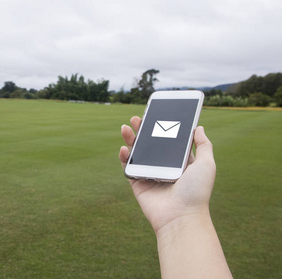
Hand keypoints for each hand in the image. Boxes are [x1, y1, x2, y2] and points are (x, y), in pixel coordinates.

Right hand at [119, 116, 215, 234]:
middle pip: (151, 144)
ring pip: (137, 153)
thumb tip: (198, 127)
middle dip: (143, 130)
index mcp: (180, 162)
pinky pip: (128, 167)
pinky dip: (124, 157)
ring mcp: (150, 174)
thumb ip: (203, 145)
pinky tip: (124, 148)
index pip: (169, 140)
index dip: (162, 127)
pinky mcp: (138, 183)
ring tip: (125, 127)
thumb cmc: (196, 192)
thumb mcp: (206, 164)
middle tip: (137, 118)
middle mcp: (164, 167)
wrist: (181, 216)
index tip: (156, 114)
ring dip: (130, 139)